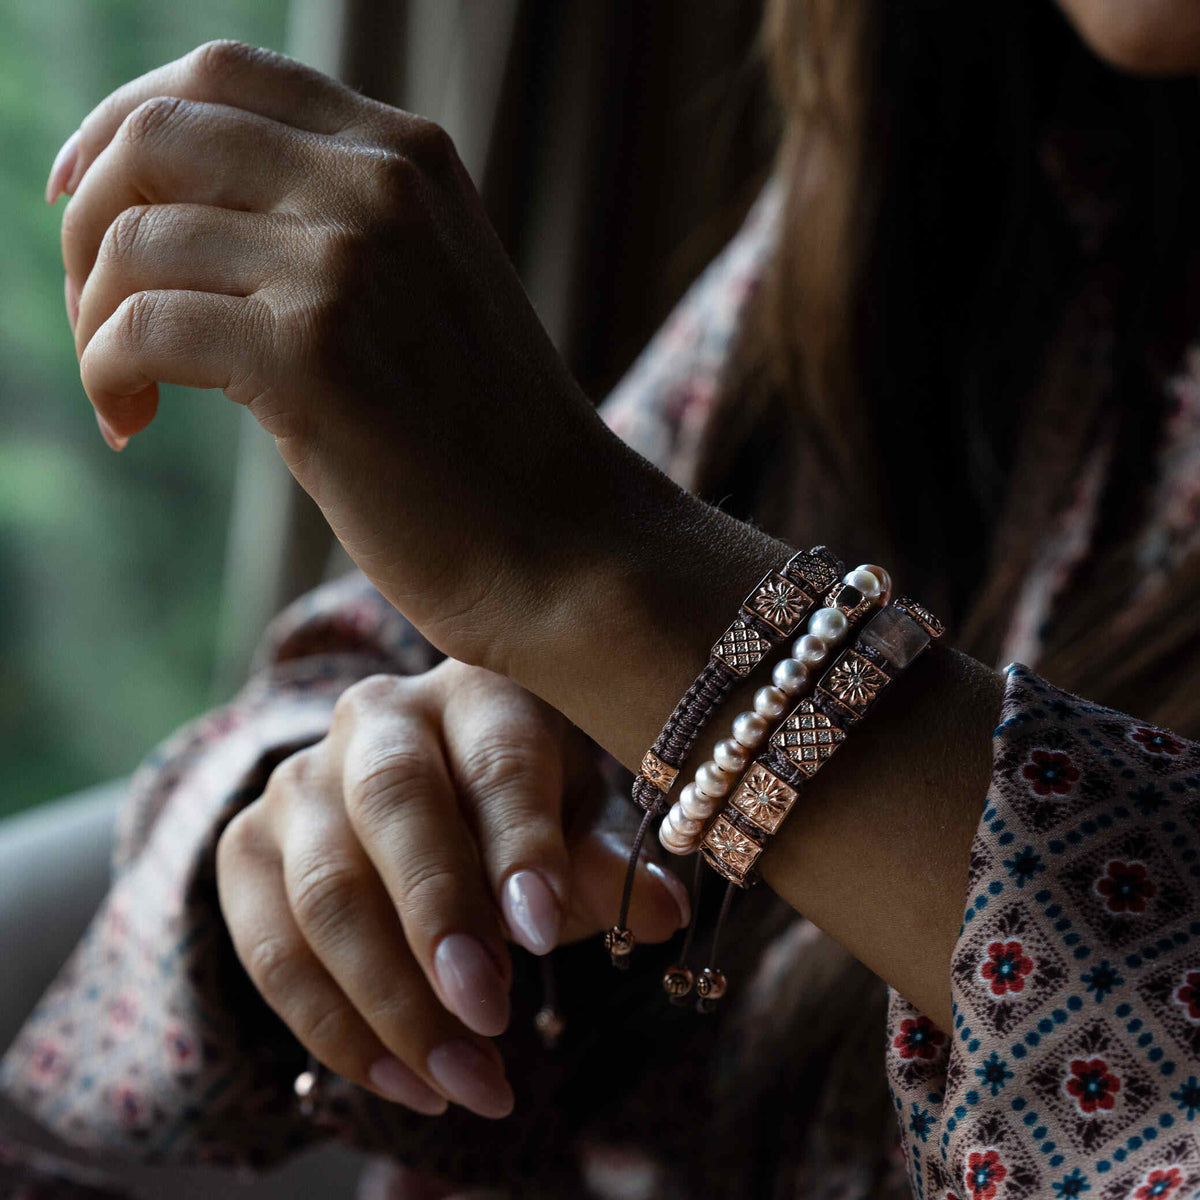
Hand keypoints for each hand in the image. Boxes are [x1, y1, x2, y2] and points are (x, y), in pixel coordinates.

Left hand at [51, 39, 677, 672]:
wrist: (561, 544)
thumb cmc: (487, 442)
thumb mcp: (424, 293)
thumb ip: (329, 233)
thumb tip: (174, 225)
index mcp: (409, 157)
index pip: (221, 75)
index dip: (121, 120)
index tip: (81, 194)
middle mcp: (377, 186)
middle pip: (155, 136)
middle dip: (85, 220)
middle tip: (90, 312)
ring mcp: (348, 264)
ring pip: (134, 238)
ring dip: (91, 316)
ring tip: (123, 390)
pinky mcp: (313, 355)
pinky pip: (143, 327)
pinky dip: (107, 373)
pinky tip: (131, 423)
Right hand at [215, 658, 689, 1118]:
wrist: (428, 800)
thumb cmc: (526, 808)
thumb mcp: (581, 820)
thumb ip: (609, 861)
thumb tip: (663, 912)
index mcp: (479, 691)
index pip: (497, 758)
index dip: (519, 844)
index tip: (542, 931)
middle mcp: (377, 717)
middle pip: (392, 805)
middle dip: (438, 918)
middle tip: (490, 1015)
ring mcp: (300, 779)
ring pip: (323, 890)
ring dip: (391, 1002)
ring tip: (466, 1081)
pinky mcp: (247, 846)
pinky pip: (268, 947)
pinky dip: (333, 1028)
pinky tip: (402, 1080)